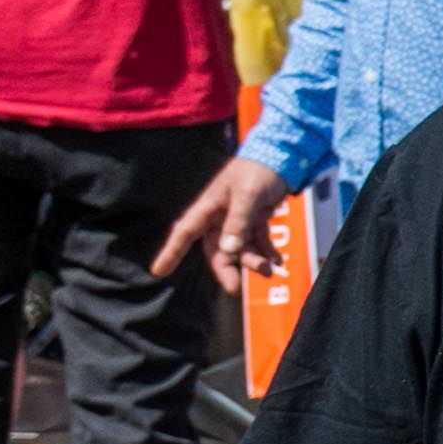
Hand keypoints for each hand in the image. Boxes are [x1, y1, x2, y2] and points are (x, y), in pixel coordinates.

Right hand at [154, 152, 290, 285]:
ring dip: (253, 260)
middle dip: (226, 268)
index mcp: (209, 206)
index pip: (185, 232)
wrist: (283, 156)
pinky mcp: (255, 219)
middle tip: (234, 287)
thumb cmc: (259, 170)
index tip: (158, 271)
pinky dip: (266, 251)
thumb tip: (229, 250)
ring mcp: (238, 219)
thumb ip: (238, 222)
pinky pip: (257, 241)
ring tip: (269, 269)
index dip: (171, 252)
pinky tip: (277, 260)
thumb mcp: (247, 194)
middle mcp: (220, 216)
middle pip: (217, 249)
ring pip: (240, 248)